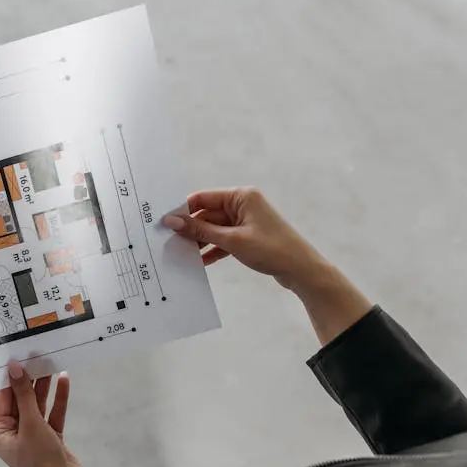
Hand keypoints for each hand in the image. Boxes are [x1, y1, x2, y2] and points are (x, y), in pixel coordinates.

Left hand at [0, 362, 88, 466]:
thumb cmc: (40, 460)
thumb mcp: (30, 424)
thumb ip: (24, 394)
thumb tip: (14, 367)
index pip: (2, 398)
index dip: (10, 377)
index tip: (16, 354)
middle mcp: (12, 432)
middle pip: (20, 399)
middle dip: (28, 379)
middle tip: (36, 354)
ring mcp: (33, 436)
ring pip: (37, 405)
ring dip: (44, 386)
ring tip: (50, 362)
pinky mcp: (51, 439)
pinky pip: (52, 414)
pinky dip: (58, 399)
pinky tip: (64, 380)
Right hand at [161, 187, 329, 291]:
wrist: (301, 269)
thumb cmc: (271, 249)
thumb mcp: (232, 240)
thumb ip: (201, 230)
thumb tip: (172, 221)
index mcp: (241, 196)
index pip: (203, 198)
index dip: (183, 210)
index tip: (165, 224)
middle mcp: (242, 204)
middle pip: (207, 214)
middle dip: (190, 229)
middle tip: (169, 243)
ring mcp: (245, 221)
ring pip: (213, 229)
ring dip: (200, 241)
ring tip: (181, 254)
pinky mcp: (247, 236)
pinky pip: (223, 240)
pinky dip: (213, 249)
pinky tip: (199, 262)